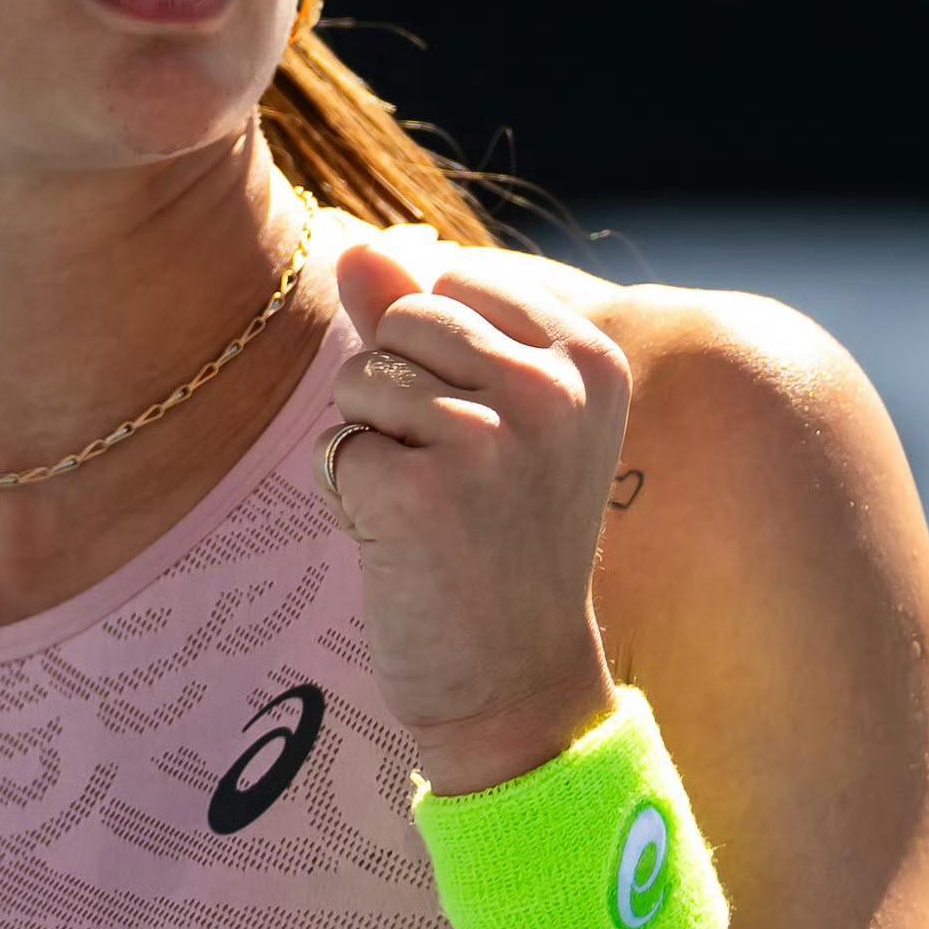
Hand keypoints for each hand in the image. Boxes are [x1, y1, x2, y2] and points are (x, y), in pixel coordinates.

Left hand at [319, 230, 633, 793]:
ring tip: (428, 510)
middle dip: (396, 396)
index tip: (483, 441)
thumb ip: (422, 319)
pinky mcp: (425, 493)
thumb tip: (355, 242)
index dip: (435, 359)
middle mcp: (554, 388)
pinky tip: (404, 543)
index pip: (452, 282)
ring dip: (371, 445)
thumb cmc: (497, 543)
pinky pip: (338, 447)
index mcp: (589, 357)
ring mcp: (494, 439)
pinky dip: (349, 495)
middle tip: (449, 482)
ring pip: (363, 379)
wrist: (515, 686)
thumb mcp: (489, 416)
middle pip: (403, 319)